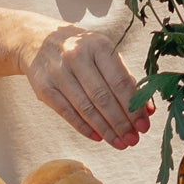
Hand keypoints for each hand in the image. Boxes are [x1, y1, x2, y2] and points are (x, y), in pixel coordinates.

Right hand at [24, 20, 152, 148]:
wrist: (37, 40)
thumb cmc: (81, 49)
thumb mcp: (104, 54)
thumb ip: (125, 79)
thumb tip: (146, 110)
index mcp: (98, 45)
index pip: (120, 81)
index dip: (133, 106)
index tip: (144, 125)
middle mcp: (77, 56)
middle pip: (103, 97)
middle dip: (121, 122)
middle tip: (133, 139)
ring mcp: (58, 72)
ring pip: (86, 107)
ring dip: (105, 129)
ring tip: (119, 143)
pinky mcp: (44, 87)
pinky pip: (67, 112)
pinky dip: (84, 127)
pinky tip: (98, 137)